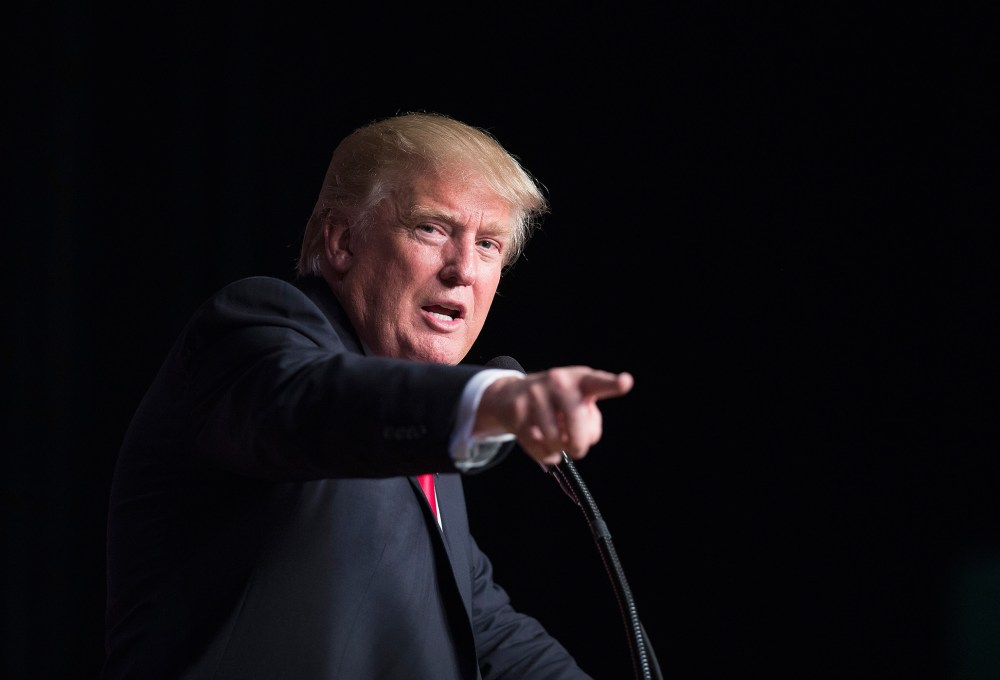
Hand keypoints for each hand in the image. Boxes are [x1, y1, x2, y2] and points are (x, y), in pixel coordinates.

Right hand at [475, 366, 634, 466]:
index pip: (599, 382)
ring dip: (559, 449)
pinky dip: (545, 454)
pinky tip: (542, 442)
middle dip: (580, 444)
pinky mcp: (518, 413)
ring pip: (556, 440)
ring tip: (556, 439)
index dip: (613, 383)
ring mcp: (535, 395)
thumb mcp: (578, 400)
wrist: (512, 394)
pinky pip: (538, 448)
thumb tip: (580, 441)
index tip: (626, 382)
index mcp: (580, 379)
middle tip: (577, 449)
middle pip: (576, 421)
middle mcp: (558, 382)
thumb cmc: (557, 402)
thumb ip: (589, 419)